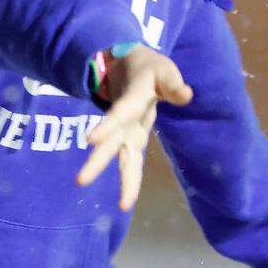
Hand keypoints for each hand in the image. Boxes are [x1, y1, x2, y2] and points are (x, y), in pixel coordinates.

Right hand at [75, 45, 192, 209]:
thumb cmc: (150, 69)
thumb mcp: (164, 70)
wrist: (129, 66)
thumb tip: (187, 94)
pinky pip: (130, 161)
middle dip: (97, 161)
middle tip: (81, 181)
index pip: (120, 112)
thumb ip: (173, 84)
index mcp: (132, 98)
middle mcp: (124, 118)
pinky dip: (129, 180)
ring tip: (107, 199)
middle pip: (110, 141)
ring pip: (117, 154)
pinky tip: (126, 202)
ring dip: (108, 176)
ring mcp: (125, 129)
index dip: (107, 126)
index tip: (91, 140)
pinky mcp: (130, 137)